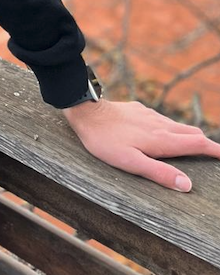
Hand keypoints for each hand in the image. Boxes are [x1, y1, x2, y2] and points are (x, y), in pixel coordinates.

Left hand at [64, 98, 219, 190]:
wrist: (86, 111)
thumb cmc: (106, 141)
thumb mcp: (131, 162)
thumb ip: (159, 173)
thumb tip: (187, 184)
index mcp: (162, 139)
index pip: (197, 143)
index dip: (214, 150)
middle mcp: (159, 124)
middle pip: (191, 133)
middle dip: (205, 144)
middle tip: (212, 155)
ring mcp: (149, 114)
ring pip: (176, 125)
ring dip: (188, 136)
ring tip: (193, 146)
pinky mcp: (138, 109)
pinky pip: (161, 119)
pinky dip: (171, 128)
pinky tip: (163, 133)